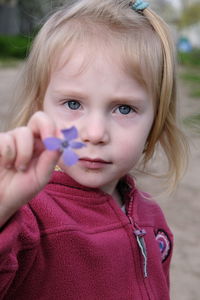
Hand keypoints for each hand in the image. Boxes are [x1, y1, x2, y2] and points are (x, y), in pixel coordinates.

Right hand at [0, 111, 61, 226]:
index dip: (55, 129)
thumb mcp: (41, 177)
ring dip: (23, 154)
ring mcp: (11, 139)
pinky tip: (6, 165)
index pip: (52, 128)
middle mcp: (28, 139)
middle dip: (46, 128)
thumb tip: (62, 141)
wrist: (0, 200)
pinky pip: (5, 139)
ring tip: (17, 168)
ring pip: (23, 132)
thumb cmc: (20, 190)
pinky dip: (8, 155)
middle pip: (40, 118)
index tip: (55, 142)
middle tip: (47, 142)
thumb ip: (51, 158)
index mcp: (42, 146)